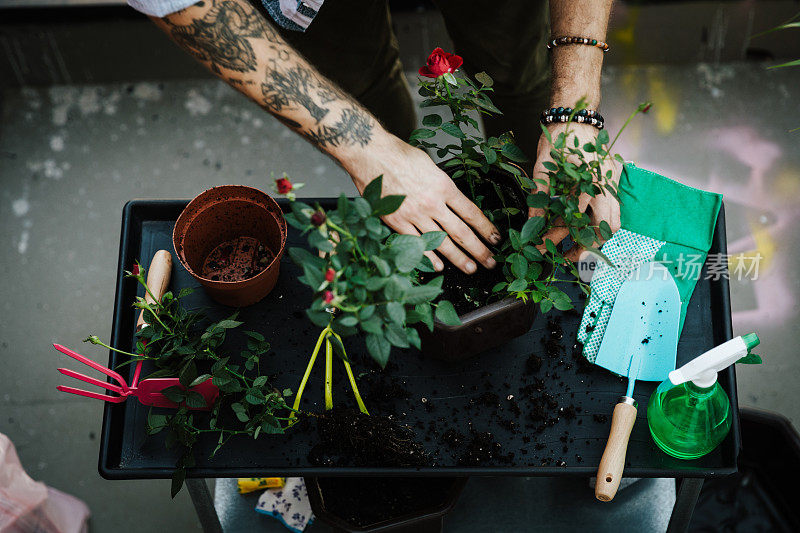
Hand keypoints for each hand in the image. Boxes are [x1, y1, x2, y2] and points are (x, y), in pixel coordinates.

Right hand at [341, 132, 500, 273]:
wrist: (371, 154)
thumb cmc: (398, 155)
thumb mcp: (431, 165)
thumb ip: (442, 186)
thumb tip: (452, 201)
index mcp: (444, 186)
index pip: (472, 213)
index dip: (486, 229)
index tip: (495, 239)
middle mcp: (432, 203)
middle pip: (462, 232)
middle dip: (479, 250)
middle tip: (490, 262)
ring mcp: (414, 215)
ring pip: (442, 242)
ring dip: (458, 258)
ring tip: (471, 268)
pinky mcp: (397, 222)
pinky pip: (416, 244)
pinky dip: (429, 257)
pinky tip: (438, 266)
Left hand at [530, 122, 620, 260]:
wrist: (575, 117)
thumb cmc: (559, 137)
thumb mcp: (543, 166)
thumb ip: (539, 195)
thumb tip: (532, 221)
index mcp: (589, 177)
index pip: (578, 217)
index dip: (560, 234)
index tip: (544, 244)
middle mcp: (606, 182)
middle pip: (607, 225)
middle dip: (588, 245)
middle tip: (568, 256)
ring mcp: (612, 182)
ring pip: (614, 220)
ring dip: (596, 237)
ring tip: (575, 247)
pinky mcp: (612, 182)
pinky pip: (612, 210)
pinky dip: (598, 223)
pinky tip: (580, 228)